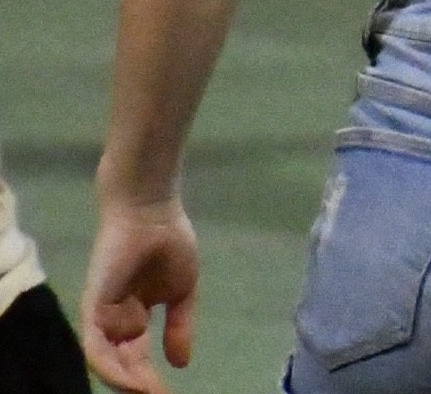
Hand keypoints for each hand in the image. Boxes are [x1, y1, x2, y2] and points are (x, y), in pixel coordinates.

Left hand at [81, 198, 198, 391]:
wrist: (153, 211)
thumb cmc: (168, 241)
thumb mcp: (183, 290)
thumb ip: (180, 326)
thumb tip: (181, 363)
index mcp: (133, 318)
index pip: (138, 359)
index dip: (151, 380)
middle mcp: (114, 323)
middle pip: (122, 365)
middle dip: (140, 386)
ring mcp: (101, 317)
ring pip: (107, 363)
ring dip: (126, 382)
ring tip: (150, 393)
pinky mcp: (92, 309)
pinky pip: (95, 348)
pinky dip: (111, 367)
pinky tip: (130, 379)